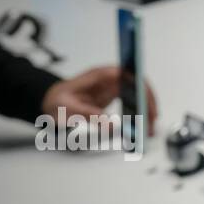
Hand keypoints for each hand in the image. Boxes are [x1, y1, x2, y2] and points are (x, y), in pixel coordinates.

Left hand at [42, 66, 158, 134]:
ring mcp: (113, 86)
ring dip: (147, 109)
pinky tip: (142, 125)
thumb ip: (89, 115)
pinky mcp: (115, 95)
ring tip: (149, 128)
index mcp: (99, 76)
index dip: (140, 87)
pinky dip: (141, 112)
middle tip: (152, 121)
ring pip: (138, 93)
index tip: (147, 102)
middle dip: (149, 102)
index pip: (126, 75)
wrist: (51, 102)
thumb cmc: (56, 101)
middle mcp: (109, 78)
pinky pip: (134, 100)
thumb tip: (111, 125)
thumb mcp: (68, 109)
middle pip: (138, 84)